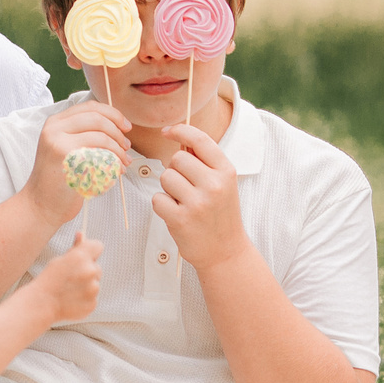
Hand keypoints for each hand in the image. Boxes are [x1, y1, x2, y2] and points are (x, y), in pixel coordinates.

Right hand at [19, 100, 134, 227]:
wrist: (39, 204)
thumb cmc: (57, 178)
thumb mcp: (64, 147)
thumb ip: (82, 133)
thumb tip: (116, 124)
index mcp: (55, 122)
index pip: (90, 107)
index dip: (113, 114)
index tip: (126, 127)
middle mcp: (55, 129)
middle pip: (98, 119)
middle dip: (118, 132)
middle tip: (126, 146)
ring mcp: (60, 144)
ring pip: (102, 138)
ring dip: (119, 151)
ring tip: (124, 162)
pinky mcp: (68, 162)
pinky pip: (100, 157)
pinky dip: (113, 164)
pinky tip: (116, 173)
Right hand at [29, 235, 102, 322]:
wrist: (42, 304)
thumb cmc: (49, 280)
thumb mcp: (59, 260)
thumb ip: (74, 248)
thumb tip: (81, 234)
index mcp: (80, 257)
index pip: (98, 246)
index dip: (91, 250)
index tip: (85, 256)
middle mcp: (90, 271)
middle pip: (97, 267)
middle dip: (88, 271)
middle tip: (72, 277)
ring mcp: (92, 289)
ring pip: (95, 283)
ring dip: (87, 285)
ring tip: (70, 290)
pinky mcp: (92, 303)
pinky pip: (93, 297)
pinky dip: (85, 298)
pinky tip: (72, 299)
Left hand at [150, 126, 249, 269]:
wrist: (226, 252)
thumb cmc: (220, 214)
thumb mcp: (223, 184)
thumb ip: (205, 161)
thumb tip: (179, 137)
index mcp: (226, 171)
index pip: (200, 139)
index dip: (180, 130)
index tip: (168, 131)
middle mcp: (214, 185)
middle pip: (176, 159)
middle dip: (175, 170)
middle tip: (186, 188)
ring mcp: (197, 203)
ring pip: (165, 177)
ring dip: (168, 189)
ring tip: (184, 203)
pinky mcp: (181, 219)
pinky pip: (157, 199)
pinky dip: (162, 205)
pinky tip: (176, 214)